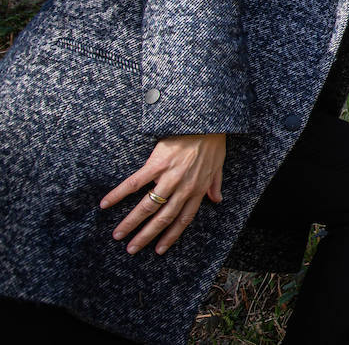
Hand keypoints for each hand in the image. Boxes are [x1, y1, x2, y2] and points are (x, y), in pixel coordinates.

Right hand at [101, 133, 225, 255]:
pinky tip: (106, 204)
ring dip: (131, 222)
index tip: (159, 250)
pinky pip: (135, 183)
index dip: (171, 236)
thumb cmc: (213, 141)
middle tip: (131, 249)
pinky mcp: (156, 163)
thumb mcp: (218, 166)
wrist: (206, 121)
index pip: (183, 219)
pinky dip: (119, 194)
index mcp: (197, 190)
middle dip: (146, 236)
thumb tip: (216, 201)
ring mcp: (169, 177)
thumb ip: (215, 185)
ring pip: (148, 206)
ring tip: (118, 235)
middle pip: (163, 218)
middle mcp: (183, 188)